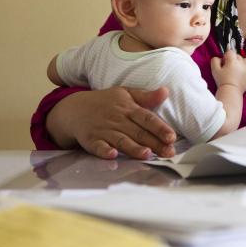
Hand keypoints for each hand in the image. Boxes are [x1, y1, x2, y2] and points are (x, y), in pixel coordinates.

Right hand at [47, 87, 176, 159]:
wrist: (74, 109)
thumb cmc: (105, 102)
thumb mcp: (125, 94)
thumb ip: (146, 97)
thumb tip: (166, 91)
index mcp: (128, 108)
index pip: (147, 118)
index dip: (160, 128)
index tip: (172, 137)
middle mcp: (117, 120)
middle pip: (138, 132)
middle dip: (154, 143)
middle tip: (169, 152)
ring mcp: (103, 130)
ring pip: (121, 140)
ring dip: (133, 148)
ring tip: (146, 154)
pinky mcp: (91, 140)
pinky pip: (98, 146)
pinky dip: (104, 151)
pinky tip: (112, 155)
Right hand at [210, 50, 245, 91]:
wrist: (231, 91)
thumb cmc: (222, 81)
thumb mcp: (214, 70)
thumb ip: (215, 60)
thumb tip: (218, 58)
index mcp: (233, 60)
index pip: (230, 52)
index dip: (225, 57)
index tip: (223, 63)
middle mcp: (242, 63)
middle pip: (237, 56)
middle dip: (233, 59)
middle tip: (228, 68)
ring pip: (244, 61)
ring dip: (240, 63)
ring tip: (235, 70)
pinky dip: (243, 70)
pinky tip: (238, 76)